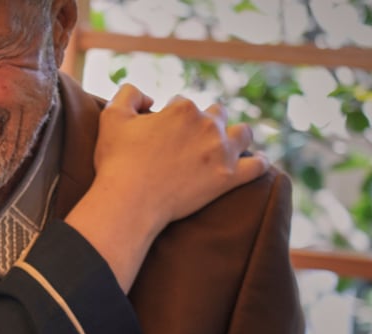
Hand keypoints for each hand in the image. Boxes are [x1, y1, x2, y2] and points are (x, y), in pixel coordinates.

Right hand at [93, 83, 269, 230]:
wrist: (129, 201)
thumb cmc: (117, 161)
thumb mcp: (112, 116)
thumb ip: (130, 94)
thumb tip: (151, 98)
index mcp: (183, 109)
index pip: (183, 104)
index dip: (170, 117)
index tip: (161, 134)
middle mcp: (208, 125)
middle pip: (216, 114)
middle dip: (205, 123)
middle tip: (189, 143)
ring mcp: (222, 151)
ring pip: (243, 133)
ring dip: (235, 136)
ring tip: (223, 147)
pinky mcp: (229, 177)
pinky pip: (258, 166)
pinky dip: (259, 163)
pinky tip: (256, 164)